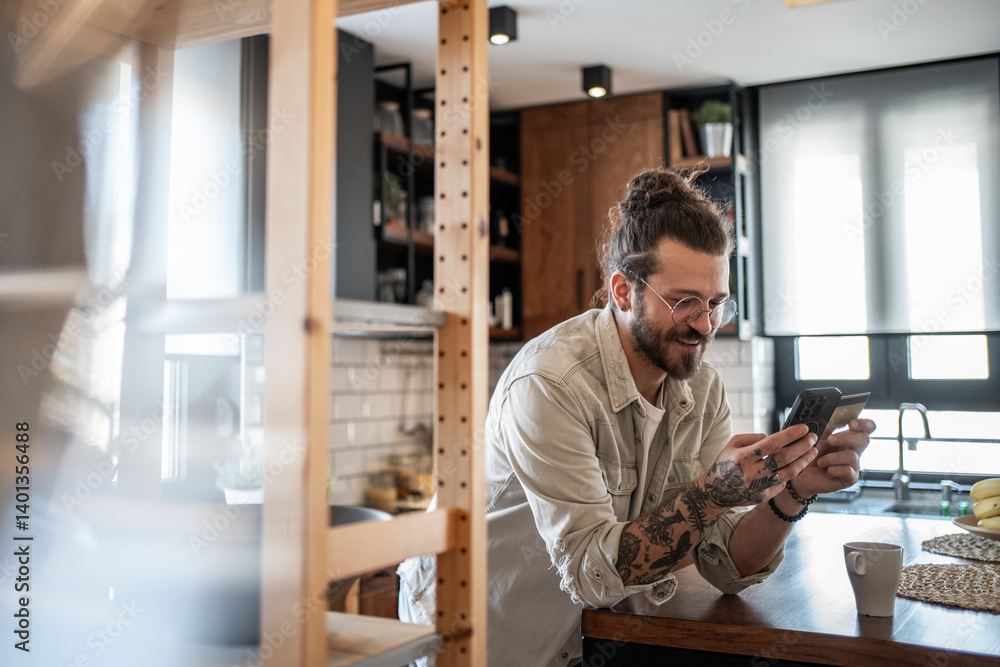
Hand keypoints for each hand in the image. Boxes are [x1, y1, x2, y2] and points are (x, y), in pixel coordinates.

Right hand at [700, 424, 817, 509]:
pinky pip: (783, 482)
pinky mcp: (764, 496)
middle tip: (813, 437)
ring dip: (804, 460)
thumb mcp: (733, 444)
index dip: (790, 435)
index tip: (804, 428)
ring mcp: (759, 486)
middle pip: (784, 458)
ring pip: (789, 472)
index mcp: (743, 456)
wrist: (716, 491)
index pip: (772, 443)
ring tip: (813, 451)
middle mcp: (752, 472)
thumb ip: (754, 438)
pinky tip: (798, 463)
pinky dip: (792, 471)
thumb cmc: (726, 462)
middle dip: (802, 446)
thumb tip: (775, 437)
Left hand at [790, 418, 875, 498]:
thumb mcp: (817, 436)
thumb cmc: (810, 454)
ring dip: (832, 458)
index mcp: (848, 437)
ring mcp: (853, 465)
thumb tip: (835, 417)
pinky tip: (826, 471)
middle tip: (830, 440)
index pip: (867, 427)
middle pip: (865, 439)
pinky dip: (833, 470)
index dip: (864, 424)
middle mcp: (854, 450)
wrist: (800, 474)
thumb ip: (828, 427)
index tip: (851, 423)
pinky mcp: (850, 478)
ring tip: (821, 461)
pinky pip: (847, 470)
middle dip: (846, 438)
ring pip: (852, 456)